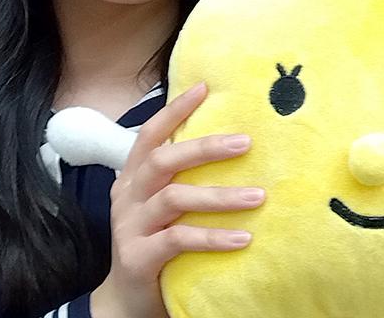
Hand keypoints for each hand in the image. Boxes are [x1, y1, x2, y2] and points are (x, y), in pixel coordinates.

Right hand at [90, 81, 263, 317]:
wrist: (125, 300)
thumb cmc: (152, 242)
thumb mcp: (159, 205)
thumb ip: (178, 179)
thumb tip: (225, 145)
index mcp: (132, 177)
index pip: (150, 134)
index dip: (174, 110)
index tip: (204, 88)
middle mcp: (127, 195)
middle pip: (163, 159)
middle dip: (204, 148)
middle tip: (245, 142)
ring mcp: (129, 225)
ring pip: (174, 197)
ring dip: (219, 196)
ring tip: (258, 196)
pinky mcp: (138, 257)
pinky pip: (179, 240)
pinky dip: (212, 237)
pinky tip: (243, 238)